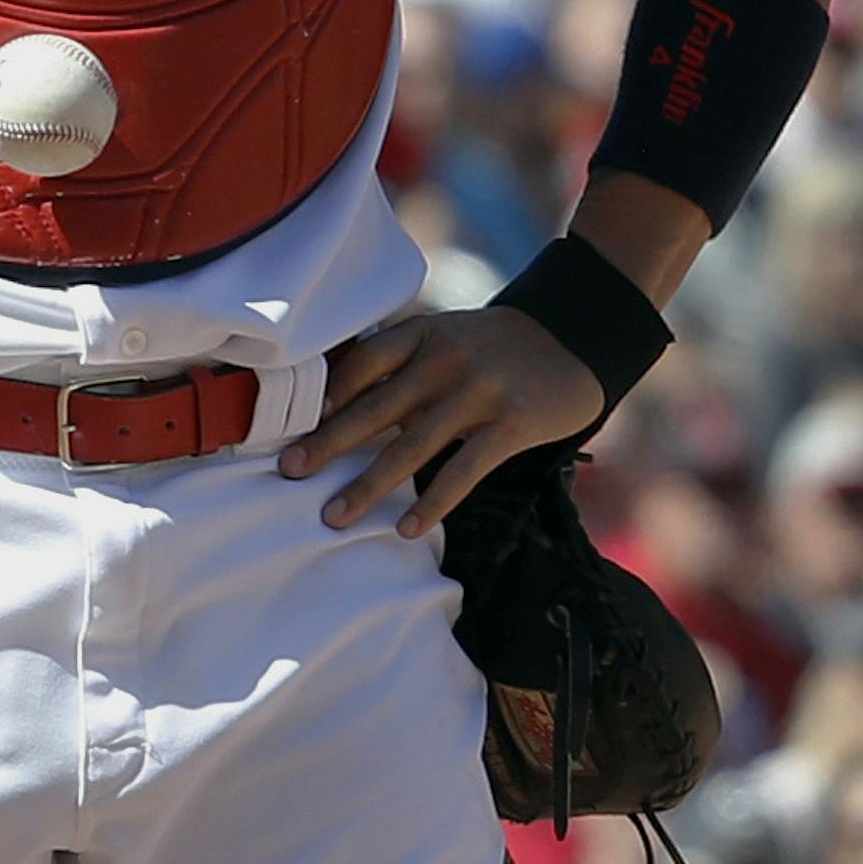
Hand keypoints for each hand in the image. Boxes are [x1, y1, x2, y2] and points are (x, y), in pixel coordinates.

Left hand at [280, 308, 604, 537]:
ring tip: (334, 516)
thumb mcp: (445, 338)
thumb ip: (403, 367)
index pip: (362, 362)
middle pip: (375, 407)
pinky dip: (433, 503)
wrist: (572, 336)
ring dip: (368, 485)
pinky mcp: (512, 423)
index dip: (327, 395)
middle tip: (289, 471)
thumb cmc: (492, 346)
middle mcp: (444, 359)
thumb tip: (343, 408)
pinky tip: (407, 529)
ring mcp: (478, 391)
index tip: (290, 424)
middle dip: (327, 443)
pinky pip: (464, 470)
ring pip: (412, 446)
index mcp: (421, 334)